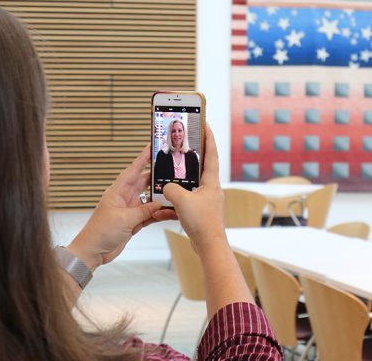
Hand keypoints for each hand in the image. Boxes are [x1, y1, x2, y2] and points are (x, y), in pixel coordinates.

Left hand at [67, 146, 176, 268]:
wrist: (93, 251)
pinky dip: (158, 213)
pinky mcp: (133, 222)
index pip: (132, 170)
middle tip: (171, 169)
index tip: (152, 147)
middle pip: (143, 183)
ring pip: (149, 199)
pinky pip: (149, 214)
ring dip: (160, 198)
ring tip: (174, 192)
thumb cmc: (100, 232)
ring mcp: (129, 210)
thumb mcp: (124, 219)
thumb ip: (144, 210)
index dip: (142, 158)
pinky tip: (168, 212)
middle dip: (156, 176)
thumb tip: (158, 203)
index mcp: (117, 192)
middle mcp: (124, 198)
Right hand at [162, 123, 225, 252]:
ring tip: (164, 182)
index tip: (205, 124)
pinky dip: (172, 205)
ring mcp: (205, 202)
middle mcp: (210, 190)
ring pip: (188, 188)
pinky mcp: (199, 213)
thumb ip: (171, 188)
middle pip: (199, 168)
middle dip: (189, 159)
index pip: (211, 153)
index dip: (208, 137)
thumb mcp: (182, 200)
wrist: (209, 246)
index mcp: (211, 182)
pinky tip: (160, 210)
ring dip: (176, 186)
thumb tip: (166, 187)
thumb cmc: (202, 222)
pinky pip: (183, 204)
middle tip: (180, 147)